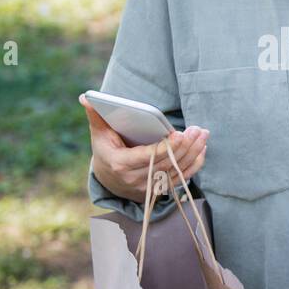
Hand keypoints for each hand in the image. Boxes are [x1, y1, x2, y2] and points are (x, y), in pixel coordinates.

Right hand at [79, 94, 207, 202]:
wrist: (109, 179)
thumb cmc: (106, 149)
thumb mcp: (99, 133)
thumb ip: (96, 115)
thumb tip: (86, 97)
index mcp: (120, 165)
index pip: (146, 157)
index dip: (164, 148)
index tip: (179, 134)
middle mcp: (135, 180)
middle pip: (165, 163)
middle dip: (184, 146)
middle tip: (198, 130)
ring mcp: (148, 188)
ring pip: (176, 171)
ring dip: (193, 153)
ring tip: (203, 135)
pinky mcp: (159, 191)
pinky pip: (181, 179)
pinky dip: (194, 165)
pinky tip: (202, 149)